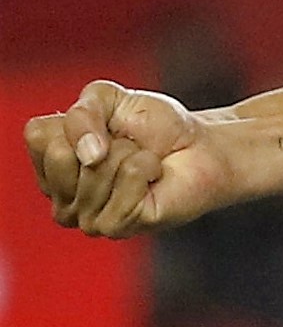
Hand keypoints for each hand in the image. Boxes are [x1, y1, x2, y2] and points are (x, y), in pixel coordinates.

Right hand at [24, 80, 230, 236]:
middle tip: (127, 147)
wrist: (201, 147)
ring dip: (131, 153)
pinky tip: (153, 177)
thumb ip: (84, 111)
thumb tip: (87, 154)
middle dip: (105, 138)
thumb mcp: (112, 99)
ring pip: (96, 167)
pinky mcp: (117, 226)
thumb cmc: (155, 127)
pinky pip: (129, 177)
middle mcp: (60, 199)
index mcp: (50, 168)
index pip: (38, 135)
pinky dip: (148, 166)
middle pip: (61, 154)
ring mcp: (85, 218)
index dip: (80, 119)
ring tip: (142, 162)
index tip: (106, 127)